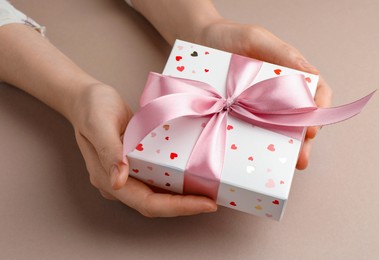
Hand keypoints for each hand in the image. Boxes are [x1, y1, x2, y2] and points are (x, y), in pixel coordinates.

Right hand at [71, 83, 216, 216]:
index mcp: (107, 178)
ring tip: (210, 192)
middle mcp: (119, 182)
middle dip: (186, 206)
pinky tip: (194, 177)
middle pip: (155, 204)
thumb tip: (118, 181)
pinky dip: (177, 182)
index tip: (205, 204)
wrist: (86, 98)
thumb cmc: (91, 107)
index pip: (146, 202)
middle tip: (214, 201)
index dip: (177, 207)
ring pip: (159, 195)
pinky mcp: (136, 165)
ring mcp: (127, 175)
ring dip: (184, 198)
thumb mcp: (99, 123)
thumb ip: (108, 151)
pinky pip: (158, 179)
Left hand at [196, 19, 331, 168]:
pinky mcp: (236, 114)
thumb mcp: (257, 38)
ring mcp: (255, 106)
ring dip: (282, 149)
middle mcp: (276, 93)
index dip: (320, 112)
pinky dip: (254, 145)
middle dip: (302, 141)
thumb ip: (283, 53)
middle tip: (300, 159)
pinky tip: (252, 156)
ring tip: (280, 165)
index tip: (313, 128)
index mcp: (289, 74)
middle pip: (298, 119)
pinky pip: (249, 132)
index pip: (315, 94)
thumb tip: (311, 76)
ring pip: (276, 130)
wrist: (197, 42)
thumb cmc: (230, 37)